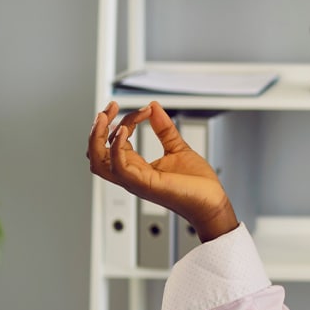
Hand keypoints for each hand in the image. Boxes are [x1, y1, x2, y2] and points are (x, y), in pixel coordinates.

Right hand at [86, 101, 239, 241]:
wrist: (212, 203)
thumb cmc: (197, 184)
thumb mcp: (178, 148)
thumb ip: (164, 129)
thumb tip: (154, 107)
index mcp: (136, 167)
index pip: (116, 141)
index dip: (126, 120)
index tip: (145, 110)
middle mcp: (131, 174)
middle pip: (97, 152)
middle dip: (98, 128)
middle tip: (110, 108)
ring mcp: (135, 180)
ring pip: (98, 161)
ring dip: (97, 137)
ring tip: (105, 117)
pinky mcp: (143, 183)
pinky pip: (119, 166)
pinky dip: (117, 147)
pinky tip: (125, 131)